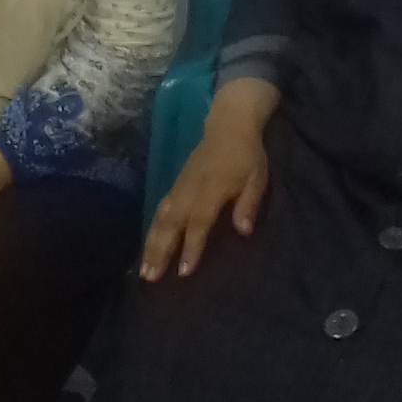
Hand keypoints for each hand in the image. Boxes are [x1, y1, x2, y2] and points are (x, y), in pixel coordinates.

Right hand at [140, 80, 276, 279]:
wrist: (228, 124)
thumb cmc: (247, 154)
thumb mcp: (257, 178)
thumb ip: (248, 204)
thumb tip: (244, 232)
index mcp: (212, 190)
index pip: (199, 224)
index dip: (191, 248)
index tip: (183, 272)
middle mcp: (190, 191)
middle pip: (171, 225)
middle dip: (160, 252)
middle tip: (149, 277)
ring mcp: (180, 186)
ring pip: (161, 218)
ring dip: (151, 244)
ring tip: (144, 268)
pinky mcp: (176, 184)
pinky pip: (160, 209)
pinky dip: (153, 229)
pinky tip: (148, 244)